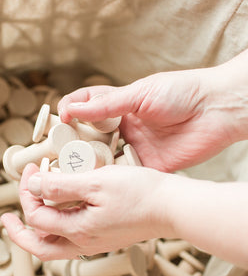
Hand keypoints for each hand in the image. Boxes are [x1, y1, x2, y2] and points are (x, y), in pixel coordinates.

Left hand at [1, 163, 169, 259]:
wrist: (174, 208)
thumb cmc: (142, 194)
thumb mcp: (97, 182)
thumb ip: (61, 186)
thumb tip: (34, 186)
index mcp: (78, 230)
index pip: (36, 217)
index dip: (26, 193)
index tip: (31, 170)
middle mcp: (85, 243)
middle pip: (40, 247)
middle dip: (20, 232)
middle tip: (7, 219)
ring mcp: (97, 242)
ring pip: (56, 245)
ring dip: (38, 231)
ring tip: (31, 215)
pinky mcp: (107, 237)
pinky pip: (73, 239)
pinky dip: (59, 228)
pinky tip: (63, 212)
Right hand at [58, 58, 247, 171]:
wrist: (216, 110)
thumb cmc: (182, 92)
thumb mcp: (140, 93)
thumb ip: (107, 104)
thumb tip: (73, 110)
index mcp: (120, 106)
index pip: (85, 108)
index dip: (70, 114)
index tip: (62, 120)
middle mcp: (124, 128)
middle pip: (91, 138)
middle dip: (73, 145)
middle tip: (59, 154)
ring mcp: (135, 148)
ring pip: (104, 160)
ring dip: (89, 165)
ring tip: (72, 172)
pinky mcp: (148, 166)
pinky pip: (125, 175)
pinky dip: (112, 180)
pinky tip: (98, 183)